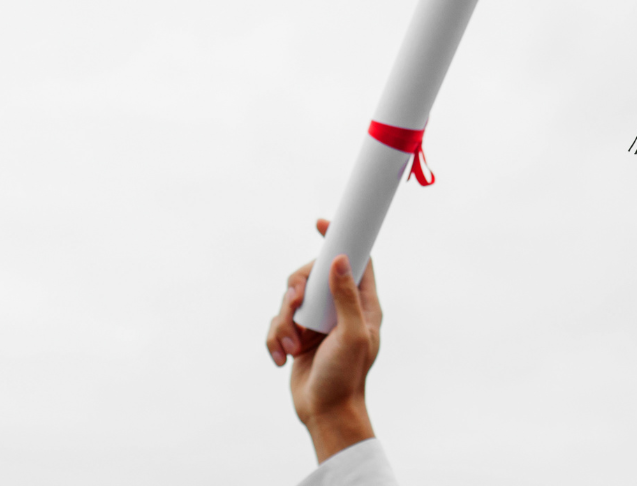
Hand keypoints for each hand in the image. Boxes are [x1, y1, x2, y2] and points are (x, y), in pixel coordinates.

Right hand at [265, 219, 382, 462]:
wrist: (326, 413)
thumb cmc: (346, 377)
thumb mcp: (352, 335)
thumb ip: (346, 297)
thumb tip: (340, 259)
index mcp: (362, 304)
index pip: (356, 260)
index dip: (341, 239)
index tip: (321, 224)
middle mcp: (338, 309)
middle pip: (311, 275)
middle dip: (296, 288)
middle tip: (294, 303)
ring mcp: (317, 323)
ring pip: (290, 300)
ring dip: (284, 323)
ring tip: (291, 347)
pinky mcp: (297, 337)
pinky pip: (277, 324)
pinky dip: (275, 339)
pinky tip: (282, 358)